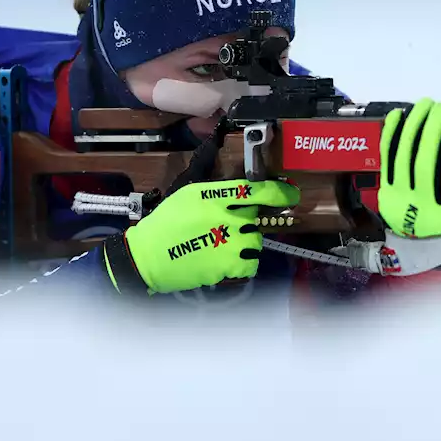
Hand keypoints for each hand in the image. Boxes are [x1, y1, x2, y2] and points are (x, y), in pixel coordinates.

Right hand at [103, 179, 300, 294]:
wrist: (149, 256)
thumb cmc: (166, 224)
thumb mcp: (188, 194)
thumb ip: (215, 188)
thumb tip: (234, 175)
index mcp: (213, 195)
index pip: (255, 189)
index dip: (279, 192)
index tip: (291, 194)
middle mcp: (225, 216)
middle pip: (256, 217)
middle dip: (247, 224)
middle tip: (227, 230)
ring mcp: (228, 241)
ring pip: (256, 241)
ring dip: (245, 245)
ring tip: (222, 246)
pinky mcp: (228, 264)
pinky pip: (251, 263)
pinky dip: (243, 265)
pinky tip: (225, 262)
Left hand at [378, 98, 440, 237]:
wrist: (413, 236)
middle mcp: (422, 211)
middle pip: (425, 165)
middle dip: (433, 130)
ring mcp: (398, 200)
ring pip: (403, 157)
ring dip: (414, 125)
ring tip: (424, 105)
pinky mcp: (384, 190)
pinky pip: (386, 157)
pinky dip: (391, 133)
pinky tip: (399, 115)